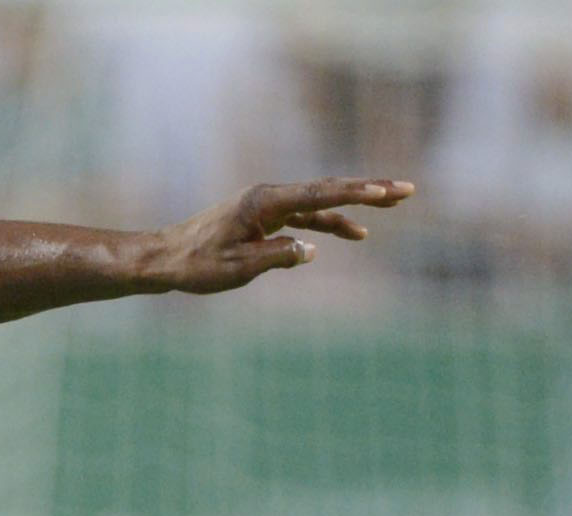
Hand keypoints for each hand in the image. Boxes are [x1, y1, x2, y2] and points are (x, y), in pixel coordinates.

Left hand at [146, 179, 411, 295]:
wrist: (164, 259)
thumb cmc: (196, 265)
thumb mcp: (237, 268)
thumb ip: (277, 257)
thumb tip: (311, 250)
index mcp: (263, 202)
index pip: (318, 195)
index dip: (355, 194)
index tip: (384, 193)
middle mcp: (268, 196)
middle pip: (327, 190)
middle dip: (368, 190)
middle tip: (407, 190)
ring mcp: (267, 205)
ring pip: (320, 201)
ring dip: (355, 204)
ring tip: (393, 204)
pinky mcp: (264, 218)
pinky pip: (305, 216)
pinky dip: (328, 222)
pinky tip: (353, 233)